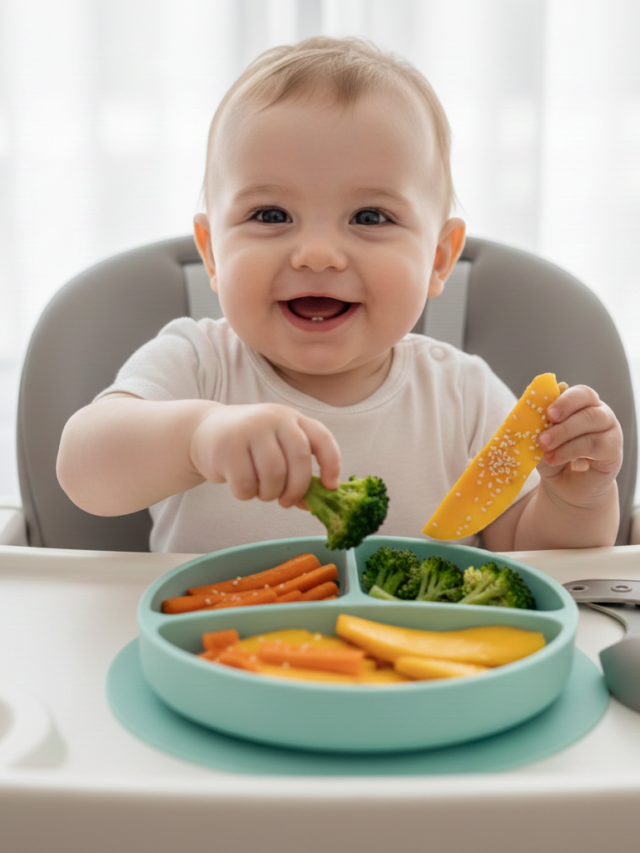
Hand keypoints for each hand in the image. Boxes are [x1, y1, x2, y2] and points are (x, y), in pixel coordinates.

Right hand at [189, 403, 340, 507]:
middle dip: (296, 489)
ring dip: (269, 494)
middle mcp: (274, 418)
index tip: (330, 487)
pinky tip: (241, 486)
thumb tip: (311, 504)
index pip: (322, 439)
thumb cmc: (249, 445)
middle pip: (298, 461)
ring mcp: (250, 430)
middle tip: (286, 502)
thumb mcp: (276, 447)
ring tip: (261, 491)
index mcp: (292, 418)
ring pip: (273, 476)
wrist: (204, 430)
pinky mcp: (228, 446)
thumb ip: (295, 470)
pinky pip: (246, 484)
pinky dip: (246, 494)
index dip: (331, 464)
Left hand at [535, 384, 622, 505]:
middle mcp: (599, 413)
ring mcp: (609, 430)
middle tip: (544, 429)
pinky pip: (596, 444)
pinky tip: (554, 458)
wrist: (566, 488)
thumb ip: (538, 424)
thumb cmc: (553, 457)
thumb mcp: (540, 440)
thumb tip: (535, 403)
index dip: (564, 400)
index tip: (547, 412)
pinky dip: (571, 450)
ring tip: (544, 447)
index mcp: (581, 405)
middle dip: (563, 414)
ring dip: (564, 434)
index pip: (579, 393)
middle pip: (587, 404)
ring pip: (592, 421)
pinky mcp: (613, 449)